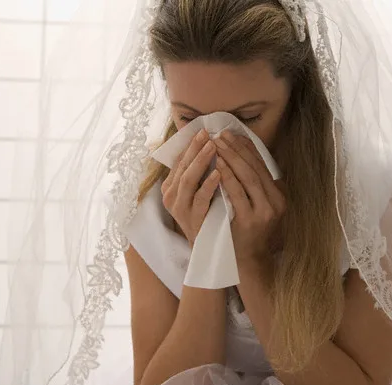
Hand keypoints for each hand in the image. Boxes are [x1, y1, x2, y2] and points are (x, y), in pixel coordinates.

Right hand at [161, 129, 220, 246]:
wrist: (210, 247)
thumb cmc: (207, 215)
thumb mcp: (201, 190)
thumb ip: (200, 171)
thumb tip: (212, 143)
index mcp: (172, 186)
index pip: (180, 160)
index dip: (191, 144)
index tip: (205, 130)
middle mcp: (171, 196)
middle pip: (182, 166)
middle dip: (195, 148)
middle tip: (208, 133)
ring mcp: (180, 209)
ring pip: (188, 180)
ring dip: (201, 161)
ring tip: (213, 147)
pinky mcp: (192, 220)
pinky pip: (199, 198)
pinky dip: (209, 184)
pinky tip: (219, 173)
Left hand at [214, 131, 285, 260]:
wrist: (247, 262)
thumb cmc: (247, 232)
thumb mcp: (256, 206)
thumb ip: (253, 186)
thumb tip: (240, 153)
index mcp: (278, 196)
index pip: (262, 165)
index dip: (247, 148)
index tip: (233, 133)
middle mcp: (275, 203)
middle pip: (255, 168)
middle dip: (237, 149)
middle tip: (221, 134)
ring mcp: (264, 212)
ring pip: (248, 177)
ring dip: (232, 158)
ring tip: (217, 144)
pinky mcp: (250, 220)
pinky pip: (237, 193)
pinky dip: (227, 177)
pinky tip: (217, 166)